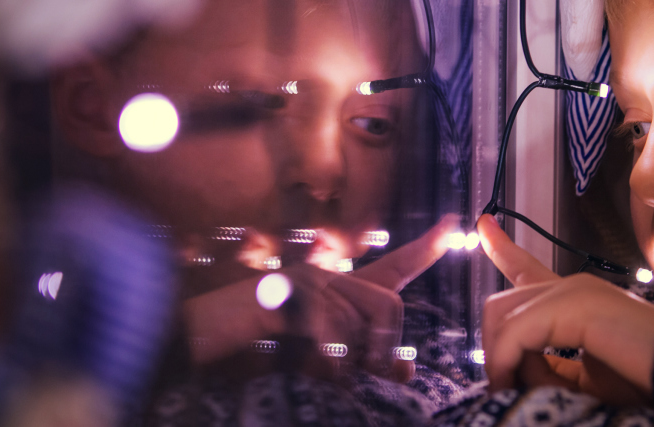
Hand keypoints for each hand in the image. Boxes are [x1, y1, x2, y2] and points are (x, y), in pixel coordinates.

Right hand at [183, 214, 458, 377]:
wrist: (199, 341)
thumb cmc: (261, 351)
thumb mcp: (324, 362)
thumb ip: (365, 361)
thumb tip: (409, 371)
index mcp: (338, 289)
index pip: (394, 268)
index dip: (426, 248)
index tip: (454, 223)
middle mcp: (328, 276)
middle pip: (390, 306)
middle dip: (383, 348)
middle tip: (354, 372)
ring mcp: (306, 281)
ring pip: (363, 322)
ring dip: (346, 358)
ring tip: (312, 365)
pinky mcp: (286, 294)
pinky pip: (329, 331)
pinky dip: (324, 360)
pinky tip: (305, 364)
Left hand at [478, 214, 653, 402]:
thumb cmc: (645, 381)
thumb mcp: (583, 378)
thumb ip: (547, 367)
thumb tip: (511, 366)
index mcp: (576, 301)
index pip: (528, 267)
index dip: (501, 246)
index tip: (482, 225)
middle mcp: (573, 286)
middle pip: (501, 304)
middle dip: (493, 348)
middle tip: (505, 386)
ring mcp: (575, 290)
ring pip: (502, 316)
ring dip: (499, 360)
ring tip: (511, 390)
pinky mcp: (577, 305)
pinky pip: (516, 334)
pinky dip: (507, 363)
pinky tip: (515, 384)